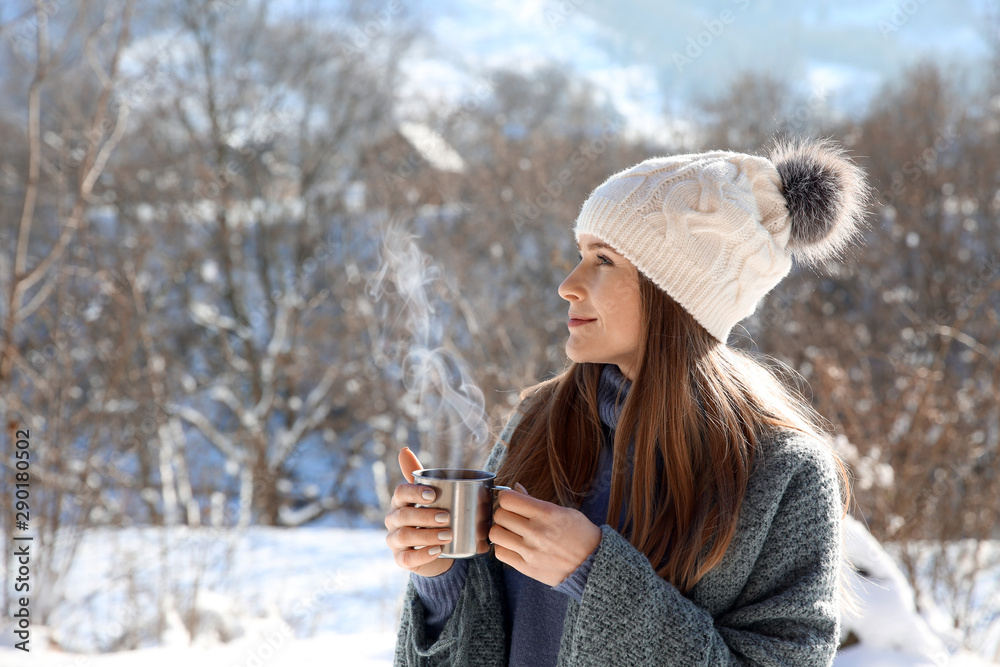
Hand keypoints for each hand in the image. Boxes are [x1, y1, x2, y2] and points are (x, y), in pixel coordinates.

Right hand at [384, 447, 453, 576]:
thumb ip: (423, 476)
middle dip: (425, 516)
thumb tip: (403, 449)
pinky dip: (423, 555)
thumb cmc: (432, 516)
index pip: (400, 492)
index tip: (433, 495)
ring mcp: (394, 541)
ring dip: (427, 535)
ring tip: (448, 535)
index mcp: (400, 501)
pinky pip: (406, 559)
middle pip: (403, 516)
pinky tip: (439, 551)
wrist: (437, 548)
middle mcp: (393, 520)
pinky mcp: (400, 559)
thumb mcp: (430, 497)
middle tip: (447, 517)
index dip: (414, 492)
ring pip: (404, 537)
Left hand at [489, 484, 601, 586]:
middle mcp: (536, 532)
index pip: (508, 499)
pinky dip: (504, 547)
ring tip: (511, 531)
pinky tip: (514, 545)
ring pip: (495, 534)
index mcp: (546, 514)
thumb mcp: (564, 511)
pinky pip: (500, 553)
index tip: (511, 500)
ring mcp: (530, 551)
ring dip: (501, 530)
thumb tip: (515, 488)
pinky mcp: (526, 568)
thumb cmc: (580, 535)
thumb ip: (535, 501)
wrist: (592, 565)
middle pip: (499, 515)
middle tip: (513, 516)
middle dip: (504, 512)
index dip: (506, 496)